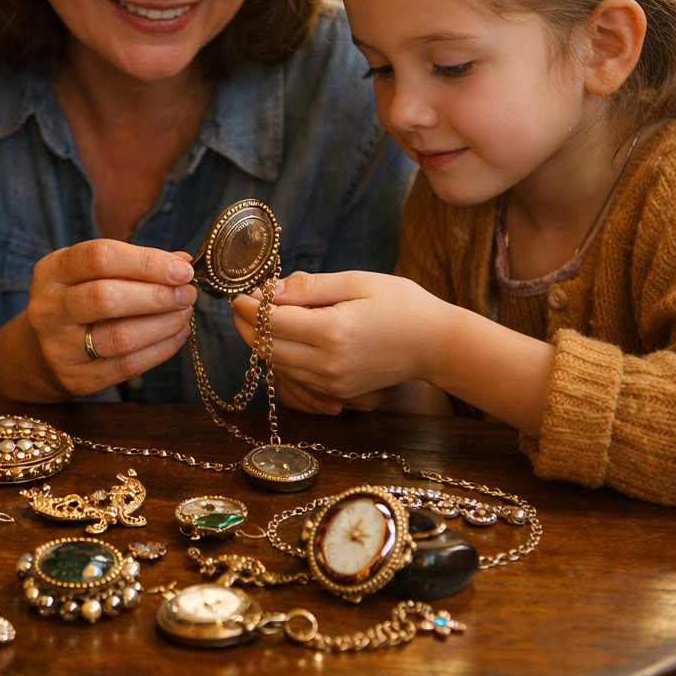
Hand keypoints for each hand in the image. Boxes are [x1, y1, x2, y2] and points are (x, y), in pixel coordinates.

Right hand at [25, 240, 196, 397]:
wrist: (43, 352)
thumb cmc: (80, 300)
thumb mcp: (92, 273)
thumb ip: (135, 264)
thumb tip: (183, 263)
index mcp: (52, 271)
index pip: (99, 258)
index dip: (146, 262)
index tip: (182, 269)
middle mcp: (49, 309)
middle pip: (106, 297)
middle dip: (156, 295)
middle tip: (187, 294)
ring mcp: (59, 347)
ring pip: (119, 337)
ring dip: (163, 325)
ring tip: (184, 314)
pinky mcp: (76, 378)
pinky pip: (126, 366)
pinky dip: (160, 350)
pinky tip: (177, 335)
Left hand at [230, 270, 444, 407]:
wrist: (437, 345)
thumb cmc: (402, 305)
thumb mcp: (357, 282)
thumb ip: (311, 287)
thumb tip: (271, 290)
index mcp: (331, 332)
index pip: (270, 323)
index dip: (247, 308)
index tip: (238, 294)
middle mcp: (327, 364)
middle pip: (266, 349)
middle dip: (246, 327)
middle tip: (242, 306)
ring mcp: (332, 383)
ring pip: (278, 366)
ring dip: (262, 343)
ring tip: (261, 318)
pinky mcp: (338, 392)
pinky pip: (296, 378)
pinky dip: (282, 358)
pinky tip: (286, 338)